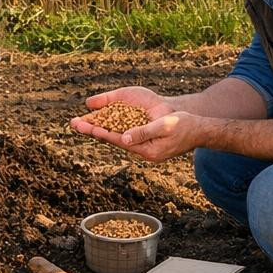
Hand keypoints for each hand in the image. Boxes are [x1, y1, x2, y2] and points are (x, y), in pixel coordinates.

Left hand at [69, 87, 199, 161]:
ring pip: (117, 136)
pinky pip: (124, 133)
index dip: (101, 132)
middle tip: (73, 123)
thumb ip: (143, 132)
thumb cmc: (184, 125)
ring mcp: (143, 146)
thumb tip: (123, 138)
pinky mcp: (145, 140)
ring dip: (100, 128)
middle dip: (94, 130)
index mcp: (146, 150)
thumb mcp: (164, 126)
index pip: (118, 140)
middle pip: (113, 139)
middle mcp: (142, 150)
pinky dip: (112, 126)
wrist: (199, 130)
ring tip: (81, 122)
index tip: (84, 126)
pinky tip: (101, 121)